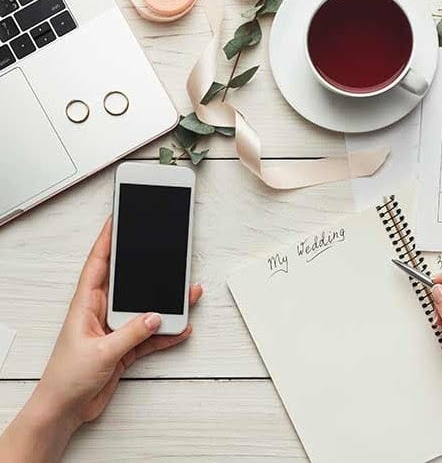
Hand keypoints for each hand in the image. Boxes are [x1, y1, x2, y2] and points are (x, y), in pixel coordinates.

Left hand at [0, 217, 201, 462]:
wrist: (65, 410)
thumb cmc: (66, 378)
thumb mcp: (100, 352)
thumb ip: (130, 333)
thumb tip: (155, 316)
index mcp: (86, 304)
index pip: (97, 263)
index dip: (106, 240)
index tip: (118, 221)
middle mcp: (102, 311)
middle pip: (128, 283)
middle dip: (148, 269)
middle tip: (166, 254)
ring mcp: (115, 328)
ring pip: (144, 308)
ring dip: (165, 304)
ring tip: (186, 295)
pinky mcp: (124, 346)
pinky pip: (150, 334)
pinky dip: (165, 332)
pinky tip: (180, 328)